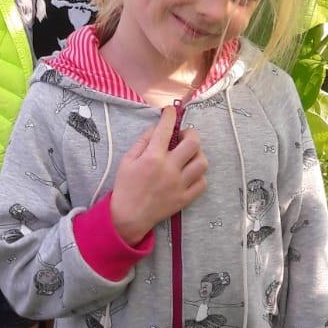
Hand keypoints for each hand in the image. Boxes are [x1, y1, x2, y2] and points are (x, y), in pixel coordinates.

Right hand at [109, 109, 206, 243]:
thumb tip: (157, 128)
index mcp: (152, 158)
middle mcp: (169, 169)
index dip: (170, 115)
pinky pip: (202, 182)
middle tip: (183, 137)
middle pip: (193, 143)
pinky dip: (198, 175)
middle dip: (191, 134)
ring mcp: (179, 185)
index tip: (171, 111)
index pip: (166, 129)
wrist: (129, 217)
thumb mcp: (127, 160)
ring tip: (188, 155)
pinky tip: (189, 173)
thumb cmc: (125, 186)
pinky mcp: (185, 198)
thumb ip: (143, 141)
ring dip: (197, 154)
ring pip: (202, 162)